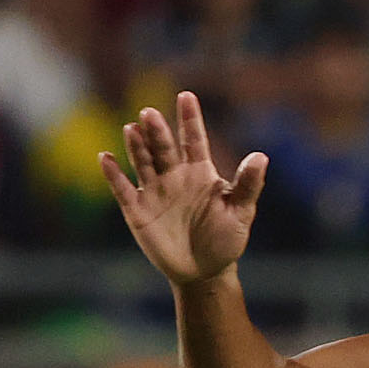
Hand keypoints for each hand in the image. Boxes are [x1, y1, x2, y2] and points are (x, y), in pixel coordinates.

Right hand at [100, 92, 267, 287]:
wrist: (205, 271)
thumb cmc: (226, 237)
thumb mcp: (241, 212)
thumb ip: (248, 185)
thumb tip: (261, 157)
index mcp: (199, 171)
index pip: (194, 139)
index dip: (190, 119)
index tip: (187, 97)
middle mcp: (174, 175)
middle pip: (164, 148)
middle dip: (157, 132)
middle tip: (150, 114)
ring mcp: (155, 190)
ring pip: (143, 162)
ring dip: (137, 146)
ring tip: (133, 129)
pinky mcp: (138, 209)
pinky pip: (123, 189)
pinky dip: (114, 175)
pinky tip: (107, 158)